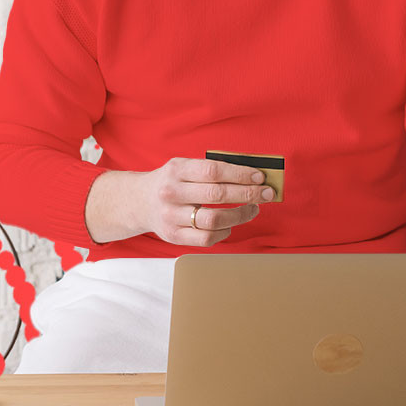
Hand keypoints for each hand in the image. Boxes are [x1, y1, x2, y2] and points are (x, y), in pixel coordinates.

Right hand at [134, 157, 275, 246]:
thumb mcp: (184, 167)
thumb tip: (251, 176)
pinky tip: (230, 226)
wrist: (139, 202)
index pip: (213, 171)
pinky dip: (224, 232)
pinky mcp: (173, 236)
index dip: (240, 174)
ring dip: (240, 215)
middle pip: (216, 195)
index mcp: (176, 170)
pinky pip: (206, 238)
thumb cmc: (172, 182)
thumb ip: (211, 170)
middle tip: (267, 194)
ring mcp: (171, 216)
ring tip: (253, 210)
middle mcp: (171, 192)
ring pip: (214, 220)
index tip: (260, 177)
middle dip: (248, 194)